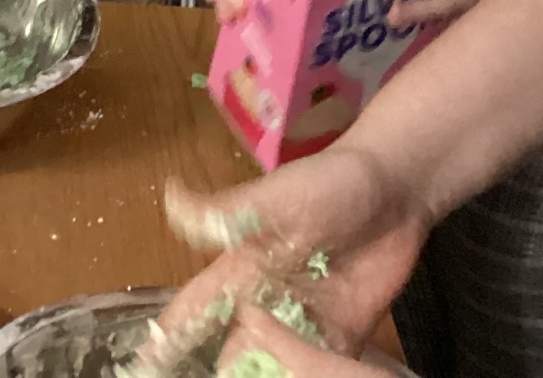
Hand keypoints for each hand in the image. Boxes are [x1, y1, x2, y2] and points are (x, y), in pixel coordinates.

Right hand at [150, 147, 426, 368]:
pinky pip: (322, 369)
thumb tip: (171, 200)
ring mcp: (306, 321)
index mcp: (243, 267)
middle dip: (220, 370)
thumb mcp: (277, 196)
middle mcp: (268, 300)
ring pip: (274, 363)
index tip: (146, 364)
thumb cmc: (328, 183)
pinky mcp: (344, 336)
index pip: (197, 307)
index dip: (170, 334)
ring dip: (264, 376)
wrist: (396, 190)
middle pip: (234, 347)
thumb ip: (230, 211)